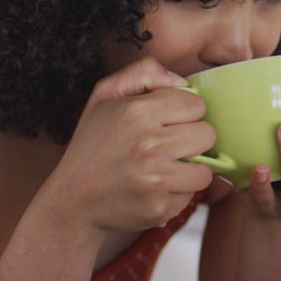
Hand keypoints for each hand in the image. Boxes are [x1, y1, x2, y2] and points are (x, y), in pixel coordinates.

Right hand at [42, 57, 215, 234]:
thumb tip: (183, 82)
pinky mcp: (159, 207)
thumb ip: (144, 73)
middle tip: (167, 146)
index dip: (183, 112)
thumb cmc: (93, 145)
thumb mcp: (105, 96)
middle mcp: (148, 145)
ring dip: (189, 170)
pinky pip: (191, 195)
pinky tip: (154, 189)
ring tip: (164, 168)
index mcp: (137, 111)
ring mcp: (155, 179)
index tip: (165, 122)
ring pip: (205, 170)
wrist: (73, 200)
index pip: (196, 104)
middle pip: (207, 135)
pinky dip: (177, 193)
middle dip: (191, 139)